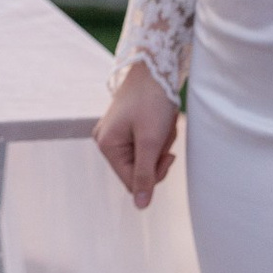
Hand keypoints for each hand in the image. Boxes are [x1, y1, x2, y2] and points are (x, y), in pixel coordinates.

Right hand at [95, 66, 179, 210]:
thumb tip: (141, 206)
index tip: (167, 154)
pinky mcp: (126, 126)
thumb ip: (145, 175)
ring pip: (145, 157)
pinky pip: (145, 144)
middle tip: (164, 134)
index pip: (132, 182)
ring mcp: (115, 133)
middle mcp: (106, 140)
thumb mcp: (151, 141)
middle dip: (157, 155)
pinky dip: (158, 136)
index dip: (154, 173)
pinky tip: (161, 120)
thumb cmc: (152, 100)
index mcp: (106, 145)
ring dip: (160, 144)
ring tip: (163, 123)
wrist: (156, 65)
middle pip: (139, 170)